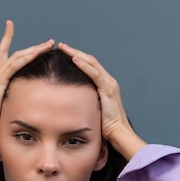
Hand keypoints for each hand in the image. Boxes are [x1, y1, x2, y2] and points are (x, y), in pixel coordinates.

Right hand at [0, 21, 54, 133]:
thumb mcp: (5, 103)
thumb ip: (13, 96)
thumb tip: (26, 99)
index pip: (3, 52)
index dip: (6, 38)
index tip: (9, 24)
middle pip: (17, 53)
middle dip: (34, 46)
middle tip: (50, 42)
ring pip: (18, 56)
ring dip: (35, 49)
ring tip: (49, 44)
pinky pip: (14, 66)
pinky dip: (25, 58)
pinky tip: (36, 54)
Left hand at [58, 42, 145, 159]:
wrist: (118, 133)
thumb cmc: (105, 127)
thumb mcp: (93, 110)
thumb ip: (85, 103)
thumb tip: (70, 103)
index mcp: (105, 85)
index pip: (90, 66)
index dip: (77, 57)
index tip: (64, 53)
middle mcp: (109, 81)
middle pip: (90, 60)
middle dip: (75, 52)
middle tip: (61, 46)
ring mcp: (109, 84)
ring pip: (92, 63)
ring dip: (76, 54)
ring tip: (64, 48)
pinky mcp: (108, 90)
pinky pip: (94, 74)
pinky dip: (84, 65)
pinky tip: (74, 59)